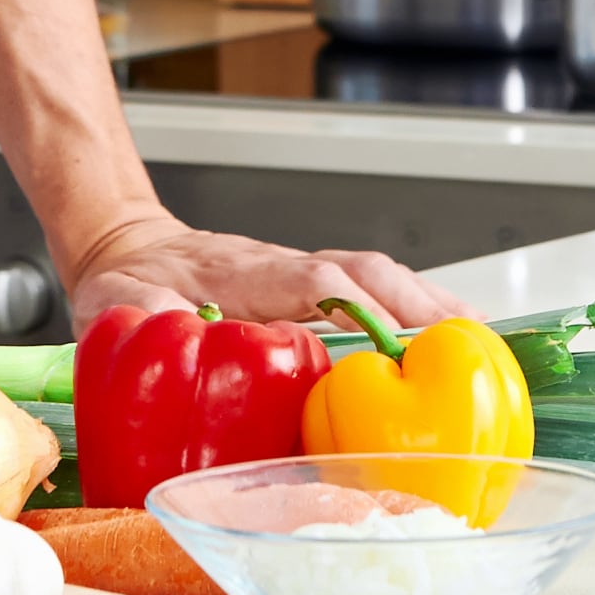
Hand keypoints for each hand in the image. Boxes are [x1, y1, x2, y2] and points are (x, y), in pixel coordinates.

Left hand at [63, 211, 465, 329]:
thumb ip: (140, 313)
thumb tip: (168, 324)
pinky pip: (373, 293)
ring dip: (430, 306)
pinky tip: (448, 339)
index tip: (393, 339)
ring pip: (378, 278)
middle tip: (468, 343)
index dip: (357, 305)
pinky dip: (416, 311)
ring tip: (482, 345)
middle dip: (419, 303)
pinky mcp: (312, 291)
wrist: (129, 249)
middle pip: (366, 271)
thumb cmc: (128, 282)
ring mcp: (303, 275)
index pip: (312, 278)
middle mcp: (284, 267)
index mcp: (243, 272)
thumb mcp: (113, 301)